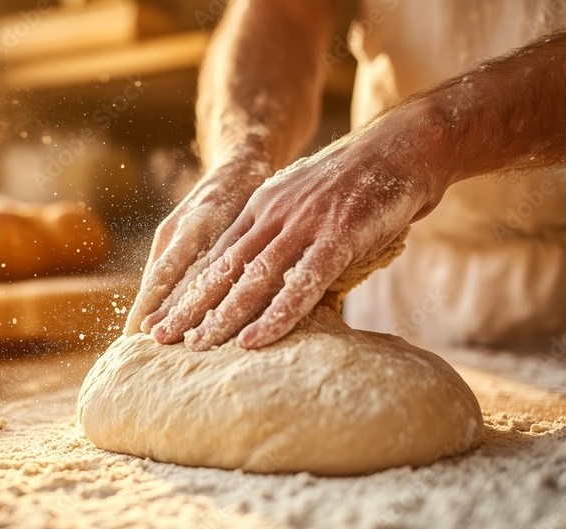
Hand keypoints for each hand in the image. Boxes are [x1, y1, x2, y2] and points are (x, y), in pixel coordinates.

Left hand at [147, 107, 451, 349]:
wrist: (406, 145)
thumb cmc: (362, 182)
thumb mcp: (309, 201)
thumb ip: (286, 233)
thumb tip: (273, 273)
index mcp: (263, 205)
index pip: (215, 253)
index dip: (187, 286)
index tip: (163, 313)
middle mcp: (274, 213)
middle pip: (223, 267)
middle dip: (188, 305)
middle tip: (159, 337)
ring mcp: (305, 224)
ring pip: (253, 278)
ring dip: (222, 316)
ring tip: (195, 346)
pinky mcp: (338, 237)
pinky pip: (301, 284)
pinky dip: (275, 316)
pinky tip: (252, 341)